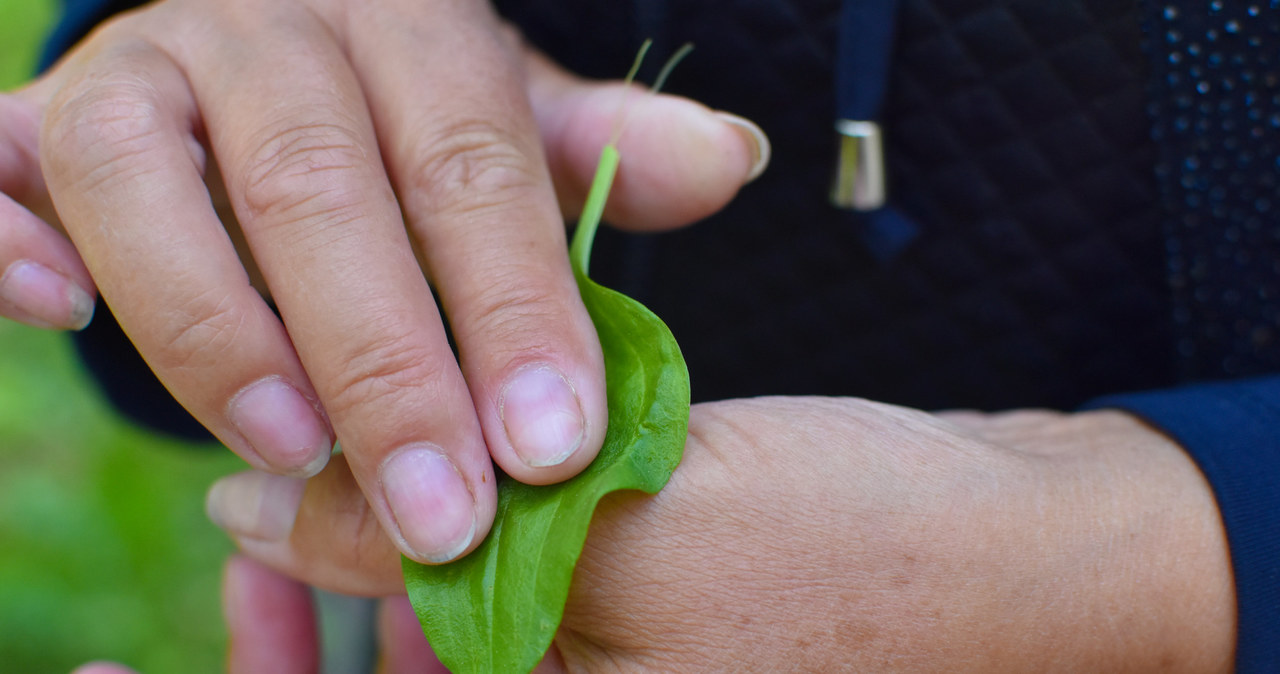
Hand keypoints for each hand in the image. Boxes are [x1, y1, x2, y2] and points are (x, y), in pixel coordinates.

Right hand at [0, 0, 766, 563]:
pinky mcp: (39, 120)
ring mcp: (141, 71)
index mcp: (408, 28)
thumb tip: (734, 157)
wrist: (267, 45)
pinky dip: (13, 239)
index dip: (514, 309)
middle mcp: (270, 34)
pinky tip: (54, 313)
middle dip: (386, 364)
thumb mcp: (509, 121)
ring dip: (217, 330)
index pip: (471, 168)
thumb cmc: (404, 114)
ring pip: (146, 183)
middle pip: (320, 190)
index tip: (554, 447)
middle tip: (445, 515)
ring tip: (292, 456)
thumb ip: (602, 151)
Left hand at [207, 397, 1235, 670]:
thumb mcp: (643, 535)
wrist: (1026, 545)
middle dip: (287, 653)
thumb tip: (248, 511)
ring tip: (287, 532)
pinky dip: (431, 588)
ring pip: (430, 670)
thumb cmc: (869, 552)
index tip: (103, 672)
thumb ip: (436, 536)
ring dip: (349, 604)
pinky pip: (492, 640)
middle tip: (216, 567)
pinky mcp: (627, 648)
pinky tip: (403, 528)